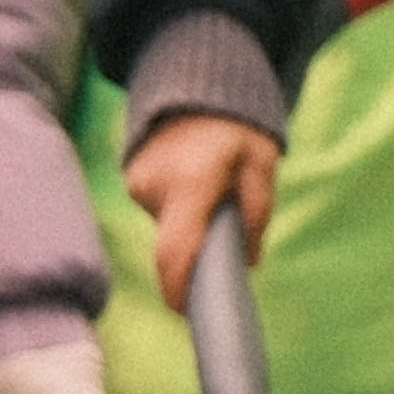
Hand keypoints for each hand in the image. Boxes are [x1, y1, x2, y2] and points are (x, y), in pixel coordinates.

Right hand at [122, 110, 279, 310]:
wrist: (196, 82)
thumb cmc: (237, 124)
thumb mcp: (262, 163)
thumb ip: (257, 212)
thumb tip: (249, 260)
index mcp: (191, 184)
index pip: (176, 250)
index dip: (178, 287)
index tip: (187, 311)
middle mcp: (154, 188)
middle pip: (175, 239)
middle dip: (199, 242)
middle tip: (226, 223)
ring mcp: (137, 183)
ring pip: (167, 224)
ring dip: (191, 218)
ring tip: (212, 189)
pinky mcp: (131, 178)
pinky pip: (158, 207)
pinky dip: (179, 205)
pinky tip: (194, 179)